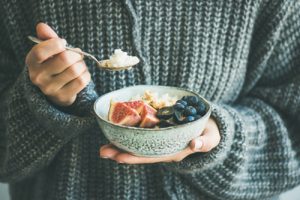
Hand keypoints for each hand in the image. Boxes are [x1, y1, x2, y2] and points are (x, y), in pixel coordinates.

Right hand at [26, 23, 90, 105]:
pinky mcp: (63, 97)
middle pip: (65, 59)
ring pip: (75, 70)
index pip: (41, 51)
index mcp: (32, 62)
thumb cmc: (53, 65)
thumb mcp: (48, 51)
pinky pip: (82, 80)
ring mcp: (50, 89)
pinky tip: (81, 74)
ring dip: (82, 65)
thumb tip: (41, 26)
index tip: (63, 43)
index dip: (56, 44)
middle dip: (76, 54)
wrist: (55, 90)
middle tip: (77, 55)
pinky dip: (86, 74)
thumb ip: (47, 38)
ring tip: (79, 65)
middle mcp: (38, 77)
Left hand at [99, 118, 220, 163]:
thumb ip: (205, 142)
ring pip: (138, 144)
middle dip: (120, 152)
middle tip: (102, 150)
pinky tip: (118, 130)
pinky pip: (142, 134)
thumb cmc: (210, 133)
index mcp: (173, 152)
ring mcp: (160, 141)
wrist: (209, 127)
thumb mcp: (211, 138)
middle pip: (139, 152)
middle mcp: (163, 149)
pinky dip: (130, 133)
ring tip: (103, 143)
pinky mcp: (159, 132)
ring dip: (121, 144)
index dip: (134, 157)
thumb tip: (195, 144)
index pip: (150, 157)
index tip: (118, 157)